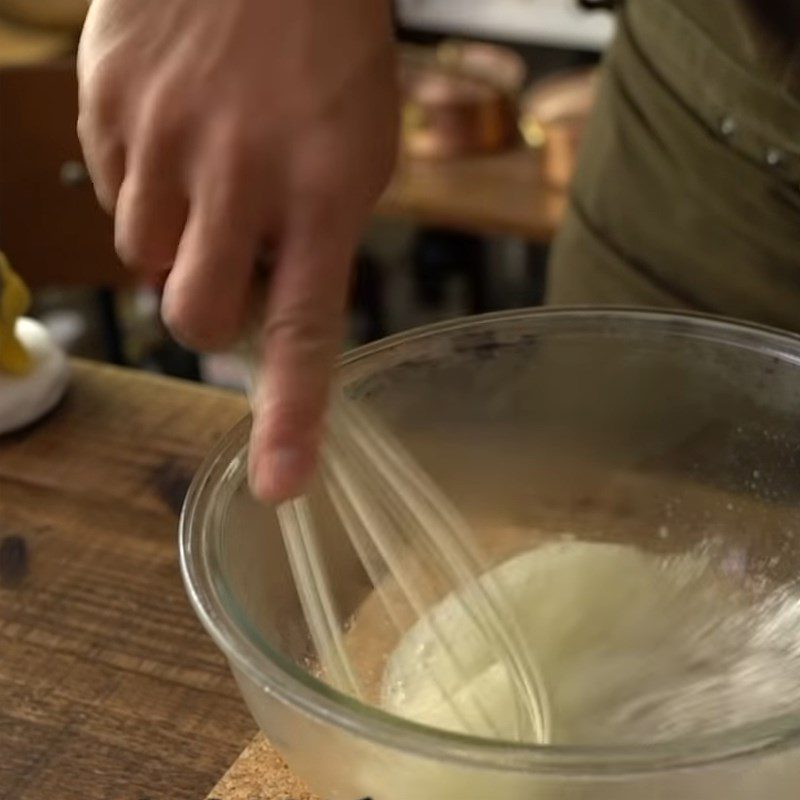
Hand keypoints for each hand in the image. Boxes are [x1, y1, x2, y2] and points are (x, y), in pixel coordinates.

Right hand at [78, 0, 397, 501]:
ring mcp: (163, 140)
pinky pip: (112, 194)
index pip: (305, 327)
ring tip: (206, 175)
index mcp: (325, 189)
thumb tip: (265, 303)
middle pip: (194, 313)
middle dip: (205, 314)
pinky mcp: (106, 107)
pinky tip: (174, 135)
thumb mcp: (360, 145)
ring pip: (144, 257)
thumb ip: (318, 234)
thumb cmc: (327, 45)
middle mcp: (239, 175)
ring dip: (174, 242)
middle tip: (224, 271)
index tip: (282, 481)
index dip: (290, 413)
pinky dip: (144, 188)